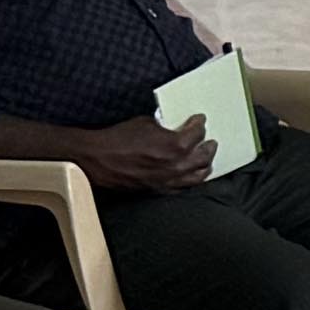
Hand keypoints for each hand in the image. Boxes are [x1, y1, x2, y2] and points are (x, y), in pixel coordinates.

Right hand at [75, 117, 216, 195]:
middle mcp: (177, 165)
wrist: (98, 159)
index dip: (199, 124)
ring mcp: (170, 180)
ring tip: (206, 159)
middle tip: (210, 141)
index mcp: (176, 145)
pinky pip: (184, 187)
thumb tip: (172, 127)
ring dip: (205, 165)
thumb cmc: (118, 139)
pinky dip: (191, 179)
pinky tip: (192, 175)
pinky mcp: (160, 190)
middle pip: (205, 156)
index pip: (198, 132)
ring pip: (199, 175)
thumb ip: (165, 126)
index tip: (200, 120)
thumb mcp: (146, 122)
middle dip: (209, 146)